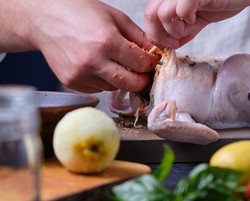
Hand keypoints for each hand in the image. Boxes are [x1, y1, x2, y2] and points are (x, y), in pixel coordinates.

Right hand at [0, 0, 158, 92]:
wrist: (44, 18)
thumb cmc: (80, 12)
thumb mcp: (114, 17)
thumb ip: (138, 36)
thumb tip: (155, 52)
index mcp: (106, 41)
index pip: (141, 64)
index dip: (151, 64)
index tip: (151, 61)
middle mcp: (93, 61)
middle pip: (132, 84)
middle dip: (142, 79)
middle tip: (143, 72)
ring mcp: (81, 75)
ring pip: (115, 88)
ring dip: (122, 79)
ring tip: (116, 63)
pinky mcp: (73, 83)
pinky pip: (99, 88)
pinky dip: (105, 81)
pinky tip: (99, 66)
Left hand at [144, 0, 249, 48]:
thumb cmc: (222, 1)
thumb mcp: (196, 19)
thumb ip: (181, 30)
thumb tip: (166, 45)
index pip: (148, 15)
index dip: (154, 33)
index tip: (169, 44)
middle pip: (150, 15)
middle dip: (160, 35)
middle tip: (175, 42)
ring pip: (162, 14)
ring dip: (175, 30)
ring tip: (189, 27)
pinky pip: (181, 10)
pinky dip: (187, 20)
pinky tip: (196, 19)